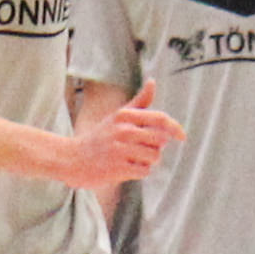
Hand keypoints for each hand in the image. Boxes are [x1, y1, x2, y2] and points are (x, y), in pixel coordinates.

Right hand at [55, 84, 181, 192]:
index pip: (161, 119)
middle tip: (140, 149)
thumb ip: (139, 102)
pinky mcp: (118, 168)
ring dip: (147, 160)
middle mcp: (123, 130)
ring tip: (131, 158)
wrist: (72, 159)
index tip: (182, 136)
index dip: (176, 128)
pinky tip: (125, 168)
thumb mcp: (117, 116)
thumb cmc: (99, 137)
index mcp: (125, 115)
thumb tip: (153, 81)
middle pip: (161, 140)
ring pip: (154, 157)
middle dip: (156, 147)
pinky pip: (144, 171)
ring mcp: (120, 149)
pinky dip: (139, 172)